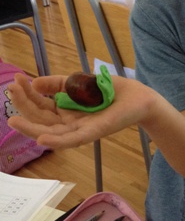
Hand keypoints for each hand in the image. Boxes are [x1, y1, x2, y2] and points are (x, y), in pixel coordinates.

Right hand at [7, 72, 156, 148]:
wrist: (137, 97)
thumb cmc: (109, 90)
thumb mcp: (78, 82)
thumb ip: (57, 83)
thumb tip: (34, 82)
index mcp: (65, 111)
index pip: (40, 105)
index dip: (26, 94)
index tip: (15, 79)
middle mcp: (69, 123)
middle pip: (41, 119)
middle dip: (24, 106)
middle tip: (10, 90)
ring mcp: (80, 129)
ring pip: (50, 133)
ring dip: (31, 128)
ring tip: (13, 120)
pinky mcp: (93, 132)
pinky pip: (72, 140)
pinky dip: (56, 141)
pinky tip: (41, 139)